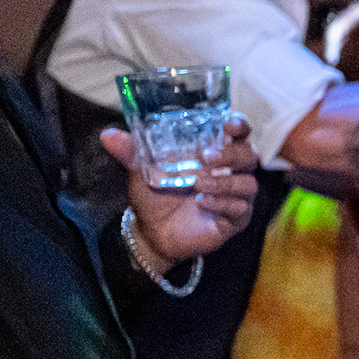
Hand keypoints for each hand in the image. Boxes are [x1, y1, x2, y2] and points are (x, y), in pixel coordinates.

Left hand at [106, 118, 258, 266]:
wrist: (153, 233)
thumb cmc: (155, 197)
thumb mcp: (143, 172)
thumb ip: (132, 152)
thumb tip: (109, 135)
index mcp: (215, 154)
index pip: (238, 134)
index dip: (239, 126)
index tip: (229, 124)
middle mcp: (231, 172)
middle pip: (249, 157)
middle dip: (232, 155)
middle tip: (208, 157)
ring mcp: (236, 197)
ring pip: (247, 184)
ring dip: (224, 182)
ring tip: (198, 184)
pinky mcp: (234, 220)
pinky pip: (239, 209)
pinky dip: (221, 204)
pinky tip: (202, 202)